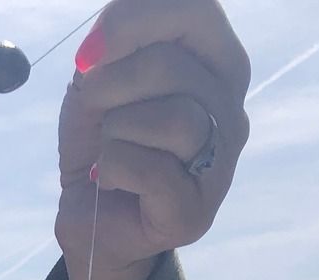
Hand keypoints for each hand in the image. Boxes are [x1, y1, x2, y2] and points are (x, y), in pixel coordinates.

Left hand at [55, 0, 250, 279]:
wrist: (92, 219)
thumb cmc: (103, 142)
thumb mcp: (102, 79)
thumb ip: (118, 45)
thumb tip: (106, 44)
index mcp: (217, 63)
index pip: (195, 11)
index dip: (132, 22)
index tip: (88, 55)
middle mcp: (229, 108)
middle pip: (172, 67)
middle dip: (112, 86)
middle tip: (95, 111)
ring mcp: (221, 162)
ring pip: (172, 119)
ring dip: (116, 131)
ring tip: (110, 150)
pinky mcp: (196, 211)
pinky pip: (151, 169)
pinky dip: (112, 170)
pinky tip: (109, 181)